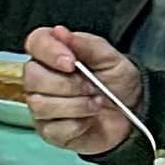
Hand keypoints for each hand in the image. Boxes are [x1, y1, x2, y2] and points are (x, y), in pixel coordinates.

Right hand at [24, 25, 140, 161]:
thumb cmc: (118, 82)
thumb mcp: (110, 58)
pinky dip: (77, 124)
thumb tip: (60, 32)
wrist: (133, 113)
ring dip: (75, 105)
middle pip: (32, 77)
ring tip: (96, 103)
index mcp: (53, 53)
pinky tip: (89, 120)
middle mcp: (41, 78)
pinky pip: (53, 128)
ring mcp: (41, 106)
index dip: (49, 51)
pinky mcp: (48, 131)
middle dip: (68, 84)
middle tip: (92, 87)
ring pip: (40, 104)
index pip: (35, 43)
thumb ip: (85, 44)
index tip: (71, 62)